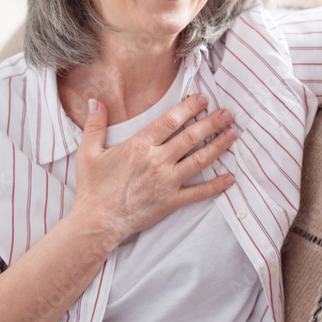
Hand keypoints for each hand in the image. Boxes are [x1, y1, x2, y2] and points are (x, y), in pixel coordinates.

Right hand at [73, 94, 235, 242]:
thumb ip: (94, 125)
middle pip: (191, 137)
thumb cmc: (92, 188)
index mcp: (139, 145)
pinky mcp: (171, 201)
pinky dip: (216, 185)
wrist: (96, 223)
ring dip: (218, 146)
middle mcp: (157, 161)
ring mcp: (167, 182)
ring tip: (233, 135)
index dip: (189, 108)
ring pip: (199, 160)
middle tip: (228, 113)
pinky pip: (198, 192)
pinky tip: (230, 177)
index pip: (170, 120)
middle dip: (212, 123)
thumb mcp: (88, 152)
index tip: (203, 99)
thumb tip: (94, 100)